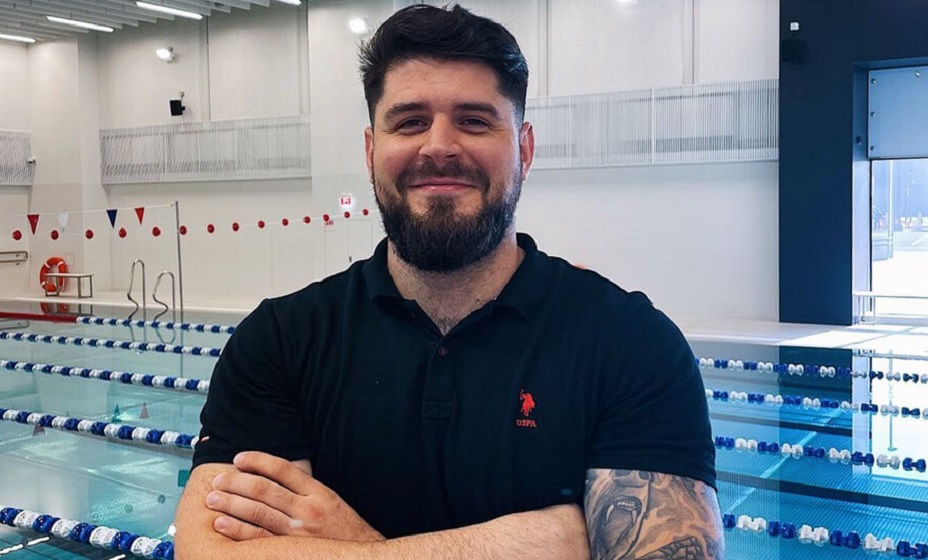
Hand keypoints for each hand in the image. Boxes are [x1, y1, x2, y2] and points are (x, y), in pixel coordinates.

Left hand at [205, 451, 384, 542]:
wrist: (362, 556)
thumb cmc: (344, 529)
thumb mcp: (331, 502)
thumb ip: (306, 490)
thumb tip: (273, 476)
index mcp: (319, 493)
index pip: (283, 469)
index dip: (259, 461)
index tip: (239, 458)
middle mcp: (308, 509)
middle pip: (265, 489)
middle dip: (237, 482)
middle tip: (218, 480)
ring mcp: (299, 532)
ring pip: (258, 512)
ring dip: (231, 503)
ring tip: (212, 498)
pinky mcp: (291, 550)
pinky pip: (259, 539)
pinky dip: (238, 530)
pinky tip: (221, 524)